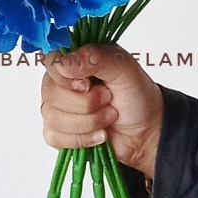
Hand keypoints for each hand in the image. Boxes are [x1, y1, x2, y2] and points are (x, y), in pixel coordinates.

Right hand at [41, 44, 163, 178]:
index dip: (66, 77)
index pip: (51, 62)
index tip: (88, 84)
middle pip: (50, 92)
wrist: (147, 130)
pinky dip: (81, 139)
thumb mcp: (124, 67)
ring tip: (109, 117)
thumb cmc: (137, 95)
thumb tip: (62, 64)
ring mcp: (58, 108)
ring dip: (88, 122)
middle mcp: (63, 82)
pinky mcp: (60, 132)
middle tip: (109, 100)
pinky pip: (54, 137)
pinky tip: (100, 135)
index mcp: (76, 60)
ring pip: (52, 117)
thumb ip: (95, 58)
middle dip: (85, 103)